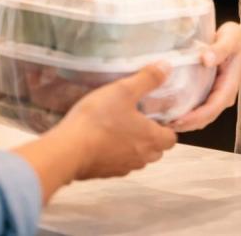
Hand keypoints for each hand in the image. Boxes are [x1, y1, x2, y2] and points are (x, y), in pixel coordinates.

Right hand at [62, 63, 176, 179]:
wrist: (68, 150)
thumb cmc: (99, 119)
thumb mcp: (124, 90)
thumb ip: (147, 79)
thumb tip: (167, 67)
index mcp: (151, 139)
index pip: (171, 139)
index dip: (166, 127)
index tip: (155, 115)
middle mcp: (141, 158)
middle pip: (155, 150)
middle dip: (150, 137)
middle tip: (136, 119)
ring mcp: (122, 168)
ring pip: (136, 158)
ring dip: (131, 146)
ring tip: (116, 128)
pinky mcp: (104, 174)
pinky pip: (116, 163)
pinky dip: (113, 154)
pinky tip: (99, 140)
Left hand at [170, 22, 240, 132]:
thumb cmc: (237, 40)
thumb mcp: (230, 39)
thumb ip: (219, 49)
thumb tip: (205, 59)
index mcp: (228, 87)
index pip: (212, 109)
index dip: (194, 117)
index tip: (177, 120)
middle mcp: (222, 97)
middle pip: (204, 119)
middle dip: (185, 124)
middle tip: (161, 126)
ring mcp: (216, 97)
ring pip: (200, 118)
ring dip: (183, 123)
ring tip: (162, 122)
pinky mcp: (209, 94)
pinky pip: (197, 109)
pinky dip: (185, 114)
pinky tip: (168, 111)